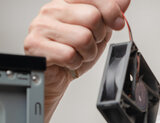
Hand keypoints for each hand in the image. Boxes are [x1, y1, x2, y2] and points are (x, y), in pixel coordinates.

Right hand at [24, 0, 130, 122]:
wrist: (54, 78)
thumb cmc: (71, 54)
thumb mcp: (96, 33)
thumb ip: (108, 15)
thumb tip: (124, 0)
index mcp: (66, 2)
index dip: (111, 11)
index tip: (117, 23)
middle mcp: (52, 10)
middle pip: (92, 18)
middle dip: (97, 38)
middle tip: (88, 46)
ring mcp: (41, 26)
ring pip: (83, 38)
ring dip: (87, 53)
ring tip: (77, 55)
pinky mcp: (35, 45)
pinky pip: (69, 55)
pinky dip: (74, 63)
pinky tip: (67, 62)